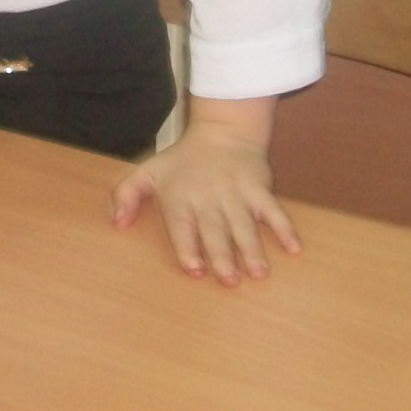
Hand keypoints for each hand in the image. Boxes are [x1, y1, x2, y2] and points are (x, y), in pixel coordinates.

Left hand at [110, 96, 295, 285]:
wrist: (224, 130)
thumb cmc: (183, 159)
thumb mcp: (149, 170)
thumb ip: (127, 194)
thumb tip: (116, 223)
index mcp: (181, 197)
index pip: (184, 226)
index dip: (189, 247)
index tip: (195, 269)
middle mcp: (209, 197)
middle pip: (216, 230)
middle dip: (223, 255)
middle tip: (230, 279)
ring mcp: (236, 193)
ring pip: (245, 224)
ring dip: (253, 249)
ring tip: (259, 273)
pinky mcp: (259, 188)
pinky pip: (274, 210)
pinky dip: (285, 228)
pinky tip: (293, 249)